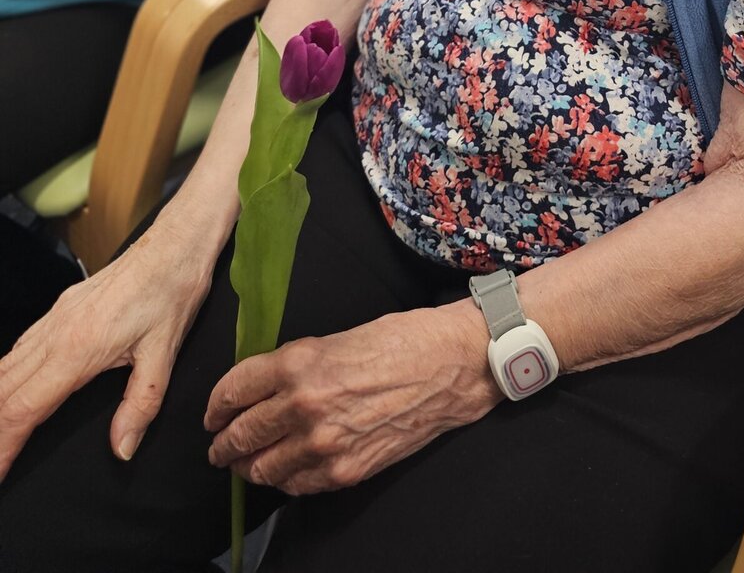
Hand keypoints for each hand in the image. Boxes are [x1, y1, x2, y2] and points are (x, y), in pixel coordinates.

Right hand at [0, 224, 210, 478]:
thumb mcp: (165, 353)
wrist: (175, 244)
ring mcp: (54, 319)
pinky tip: (8, 391)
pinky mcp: (60, 310)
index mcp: (77, 349)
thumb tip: (123, 448)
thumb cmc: (172, 292)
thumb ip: (141, 405)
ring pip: (5, 369)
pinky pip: (19, 350)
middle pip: (3, 392)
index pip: (23, 409)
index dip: (2, 447)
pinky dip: (5, 378)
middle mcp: (56, 333)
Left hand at [203, 301, 498, 495]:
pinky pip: (295, 485)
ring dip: (248, 467)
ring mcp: (323, 444)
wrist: (450, 365)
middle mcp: (303, 405)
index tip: (213, 413)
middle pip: (240, 435)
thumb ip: (296, 365)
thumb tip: (263, 388)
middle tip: (217, 446)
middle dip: (222, 443)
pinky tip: (283, 471)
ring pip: (261, 468)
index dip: (216, 405)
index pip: (234, 390)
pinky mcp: (344, 470)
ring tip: (246, 463)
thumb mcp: (337, 338)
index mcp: (298, 363)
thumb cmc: (400, 339)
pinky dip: (283, 479)